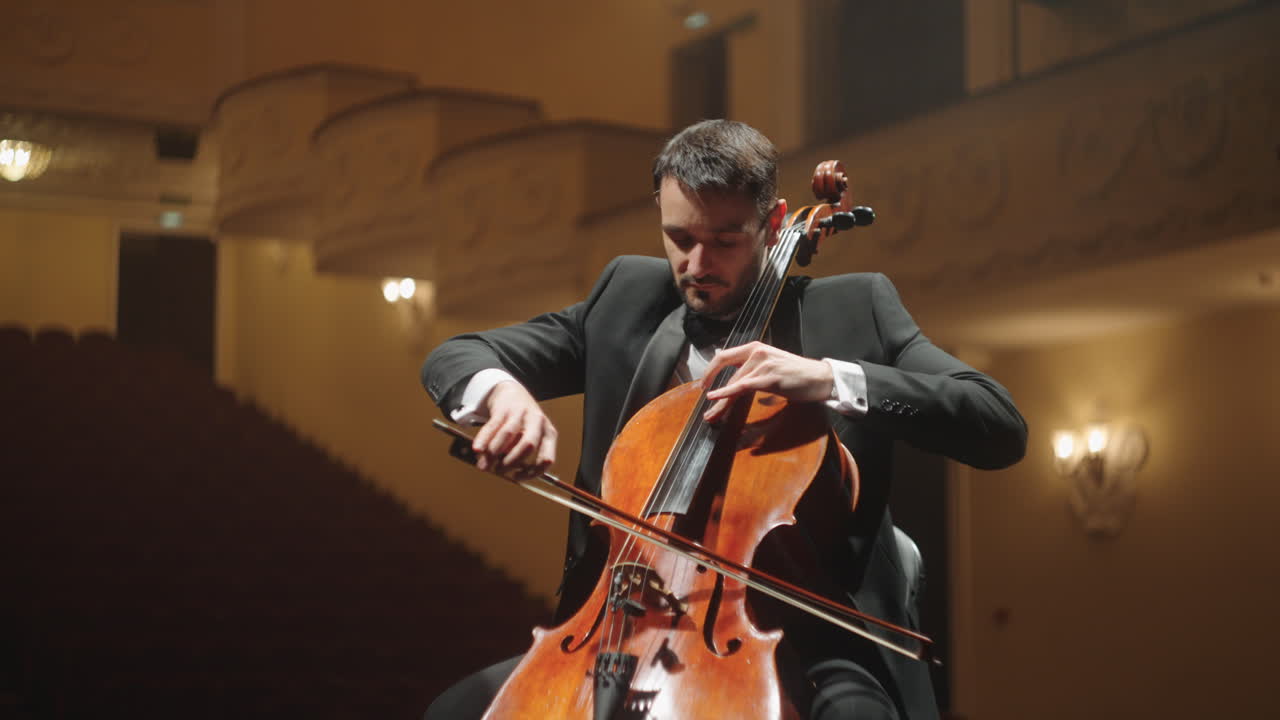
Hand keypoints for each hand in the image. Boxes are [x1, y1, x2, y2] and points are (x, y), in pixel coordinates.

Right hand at [471, 381, 557, 473]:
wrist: (511, 393)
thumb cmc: (521, 423)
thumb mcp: (527, 437)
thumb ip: (517, 454)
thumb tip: (500, 472)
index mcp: (548, 433)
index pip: (546, 458)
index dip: (532, 472)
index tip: (517, 477)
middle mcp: (538, 421)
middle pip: (528, 445)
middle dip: (511, 461)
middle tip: (498, 471)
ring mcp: (521, 413)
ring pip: (508, 435)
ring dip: (494, 453)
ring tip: (484, 464)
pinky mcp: (504, 408)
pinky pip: (493, 426)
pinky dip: (484, 440)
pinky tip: (477, 449)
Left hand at [701, 341, 833, 422]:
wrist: (820, 378)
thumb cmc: (797, 375)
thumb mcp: (770, 365)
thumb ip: (751, 368)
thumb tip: (732, 375)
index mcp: (755, 348)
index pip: (724, 356)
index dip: (710, 371)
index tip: (703, 385)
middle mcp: (757, 352)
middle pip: (727, 372)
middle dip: (712, 391)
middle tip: (705, 408)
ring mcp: (763, 363)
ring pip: (734, 383)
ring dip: (720, 402)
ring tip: (712, 415)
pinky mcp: (769, 377)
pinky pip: (743, 387)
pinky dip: (727, 393)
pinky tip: (715, 398)